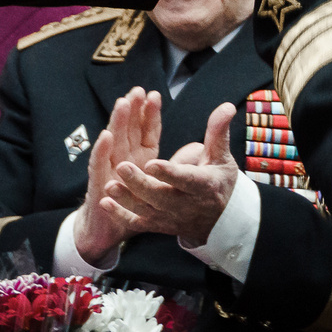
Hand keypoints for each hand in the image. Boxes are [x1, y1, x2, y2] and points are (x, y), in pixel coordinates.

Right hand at [76, 89, 165, 263]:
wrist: (105, 231)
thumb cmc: (133, 204)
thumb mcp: (157, 184)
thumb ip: (177, 165)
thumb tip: (198, 149)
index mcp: (138, 158)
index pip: (144, 132)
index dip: (149, 115)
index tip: (154, 95)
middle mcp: (121, 160)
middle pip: (127, 131)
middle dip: (133, 110)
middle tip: (138, 90)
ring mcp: (108, 171)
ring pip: (113, 143)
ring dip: (117, 122)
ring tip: (124, 103)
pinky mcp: (98, 186)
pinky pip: (99, 168)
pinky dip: (101, 152)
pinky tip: (106, 136)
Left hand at [106, 103, 241, 246]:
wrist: (219, 221)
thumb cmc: (218, 182)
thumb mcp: (222, 157)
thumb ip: (218, 132)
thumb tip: (226, 106)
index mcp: (203, 185)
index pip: (186, 180)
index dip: (169, 173)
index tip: (152, 163)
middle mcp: (185, 204)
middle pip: (161, 197)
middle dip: (140, 184)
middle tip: (123, 167)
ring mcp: (170, 217)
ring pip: (146, 210)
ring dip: (126, 199)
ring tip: (109, 185)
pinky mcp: (158, 225)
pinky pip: (138, 224)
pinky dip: (121, 216)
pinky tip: (105, 203)